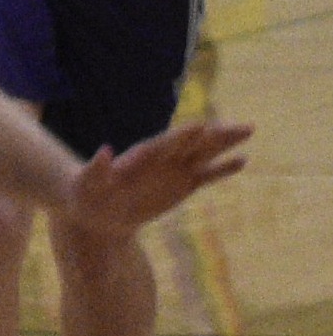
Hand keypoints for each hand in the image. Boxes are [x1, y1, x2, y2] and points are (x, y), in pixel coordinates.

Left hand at [59, 119, 251, 245]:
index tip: (202, 126)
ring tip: (249, 130)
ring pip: (205, 153)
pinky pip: (206, 175)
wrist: (97, 211)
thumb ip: (97, 168)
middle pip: (193, 142)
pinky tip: (242, 161)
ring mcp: (174, 170)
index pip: (165, 143)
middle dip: (217, 134)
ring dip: (225, 143)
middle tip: (244, 125)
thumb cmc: (86, 193)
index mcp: (141, 156)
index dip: (182, 136)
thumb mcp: (87, 182)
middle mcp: (162, 158)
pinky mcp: (182, 185)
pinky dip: (222, 169)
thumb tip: (104, 151)